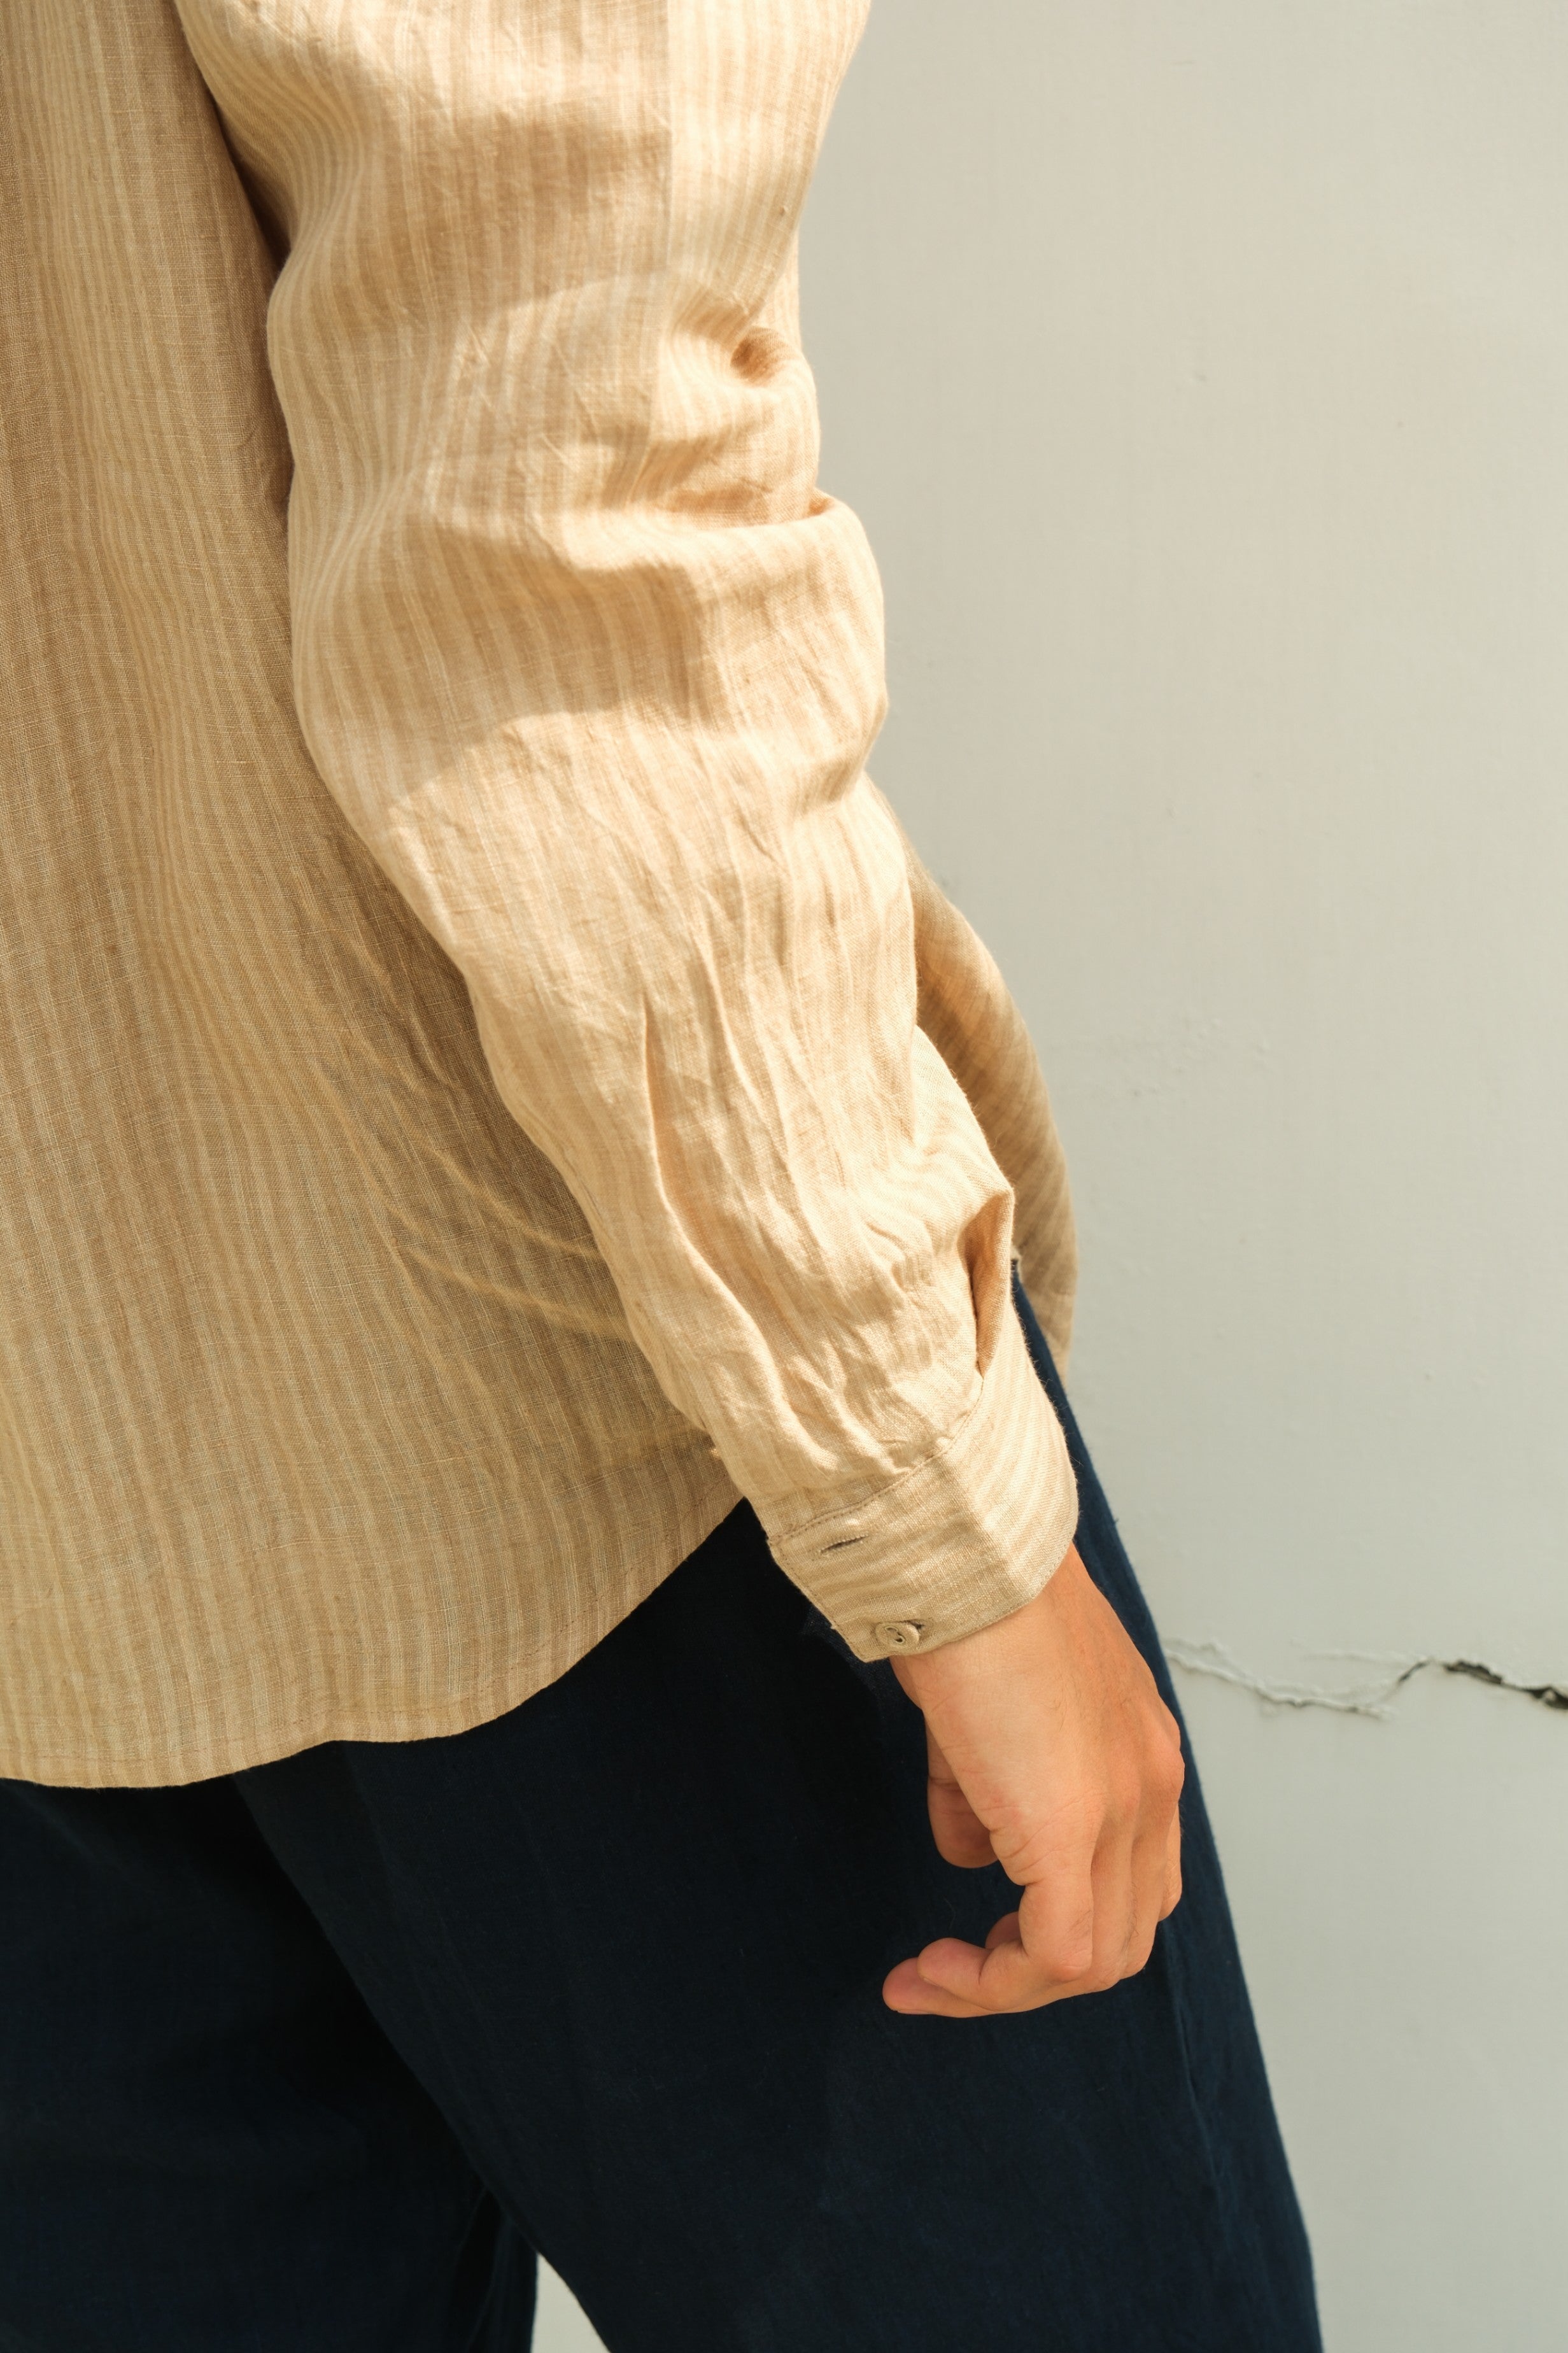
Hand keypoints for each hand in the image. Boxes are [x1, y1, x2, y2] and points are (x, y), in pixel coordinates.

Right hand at [882, 1544, 1183, 2017]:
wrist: (968, 1562)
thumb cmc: (969, 1609)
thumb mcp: (985, 1711)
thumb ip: (984, 1790)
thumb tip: (971, 1850)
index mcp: (1141, 1753)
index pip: (1133, 1878)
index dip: (1061, 1921)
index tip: (982, 1932)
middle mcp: (1153, 1790)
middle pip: (1124, 1934)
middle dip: (1035, 1970)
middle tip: (955, 1969)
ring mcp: (1125, 1811)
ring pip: (1095, 1959)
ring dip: (1007, 1984)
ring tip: (935, 1976)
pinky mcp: (1070, 1831)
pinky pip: (1054, 1956)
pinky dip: (994, 1984)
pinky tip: (936, 1971)